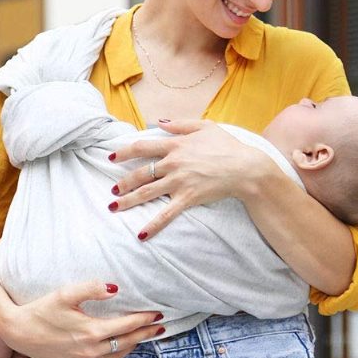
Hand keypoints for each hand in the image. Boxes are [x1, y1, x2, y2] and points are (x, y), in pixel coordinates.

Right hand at [0, 280, 163, 357]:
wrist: (17, 332)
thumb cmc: (41, 309)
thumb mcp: (66, 293)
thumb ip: (92, 288)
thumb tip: (116, 288)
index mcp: (91, 332)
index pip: (127, 326)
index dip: (145, 319)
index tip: (158, 313)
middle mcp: (90, 351)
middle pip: (128, 343)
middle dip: (146, 334)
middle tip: (161, 326)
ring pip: (118, 357)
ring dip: (133, 346)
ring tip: (144, 336)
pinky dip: (117, 357)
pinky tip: (120, 349)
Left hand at [108, 119, 262, 239]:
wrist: (245, 168)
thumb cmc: (227, 146)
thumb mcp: (205, 126)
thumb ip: (180, 124)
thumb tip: (159, 122)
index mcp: (175, 145)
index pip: (142, 147)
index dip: (124, 152)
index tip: (112, 158)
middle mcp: (173, 163)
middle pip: (140, 173)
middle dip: (123, 183)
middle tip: (112, 190)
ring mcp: (179, 181)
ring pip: (147, 192)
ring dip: (128, 201)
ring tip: (114, 207)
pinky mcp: (187, 198)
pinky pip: (166, 214)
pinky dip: (153, 225)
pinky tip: (141, 235)